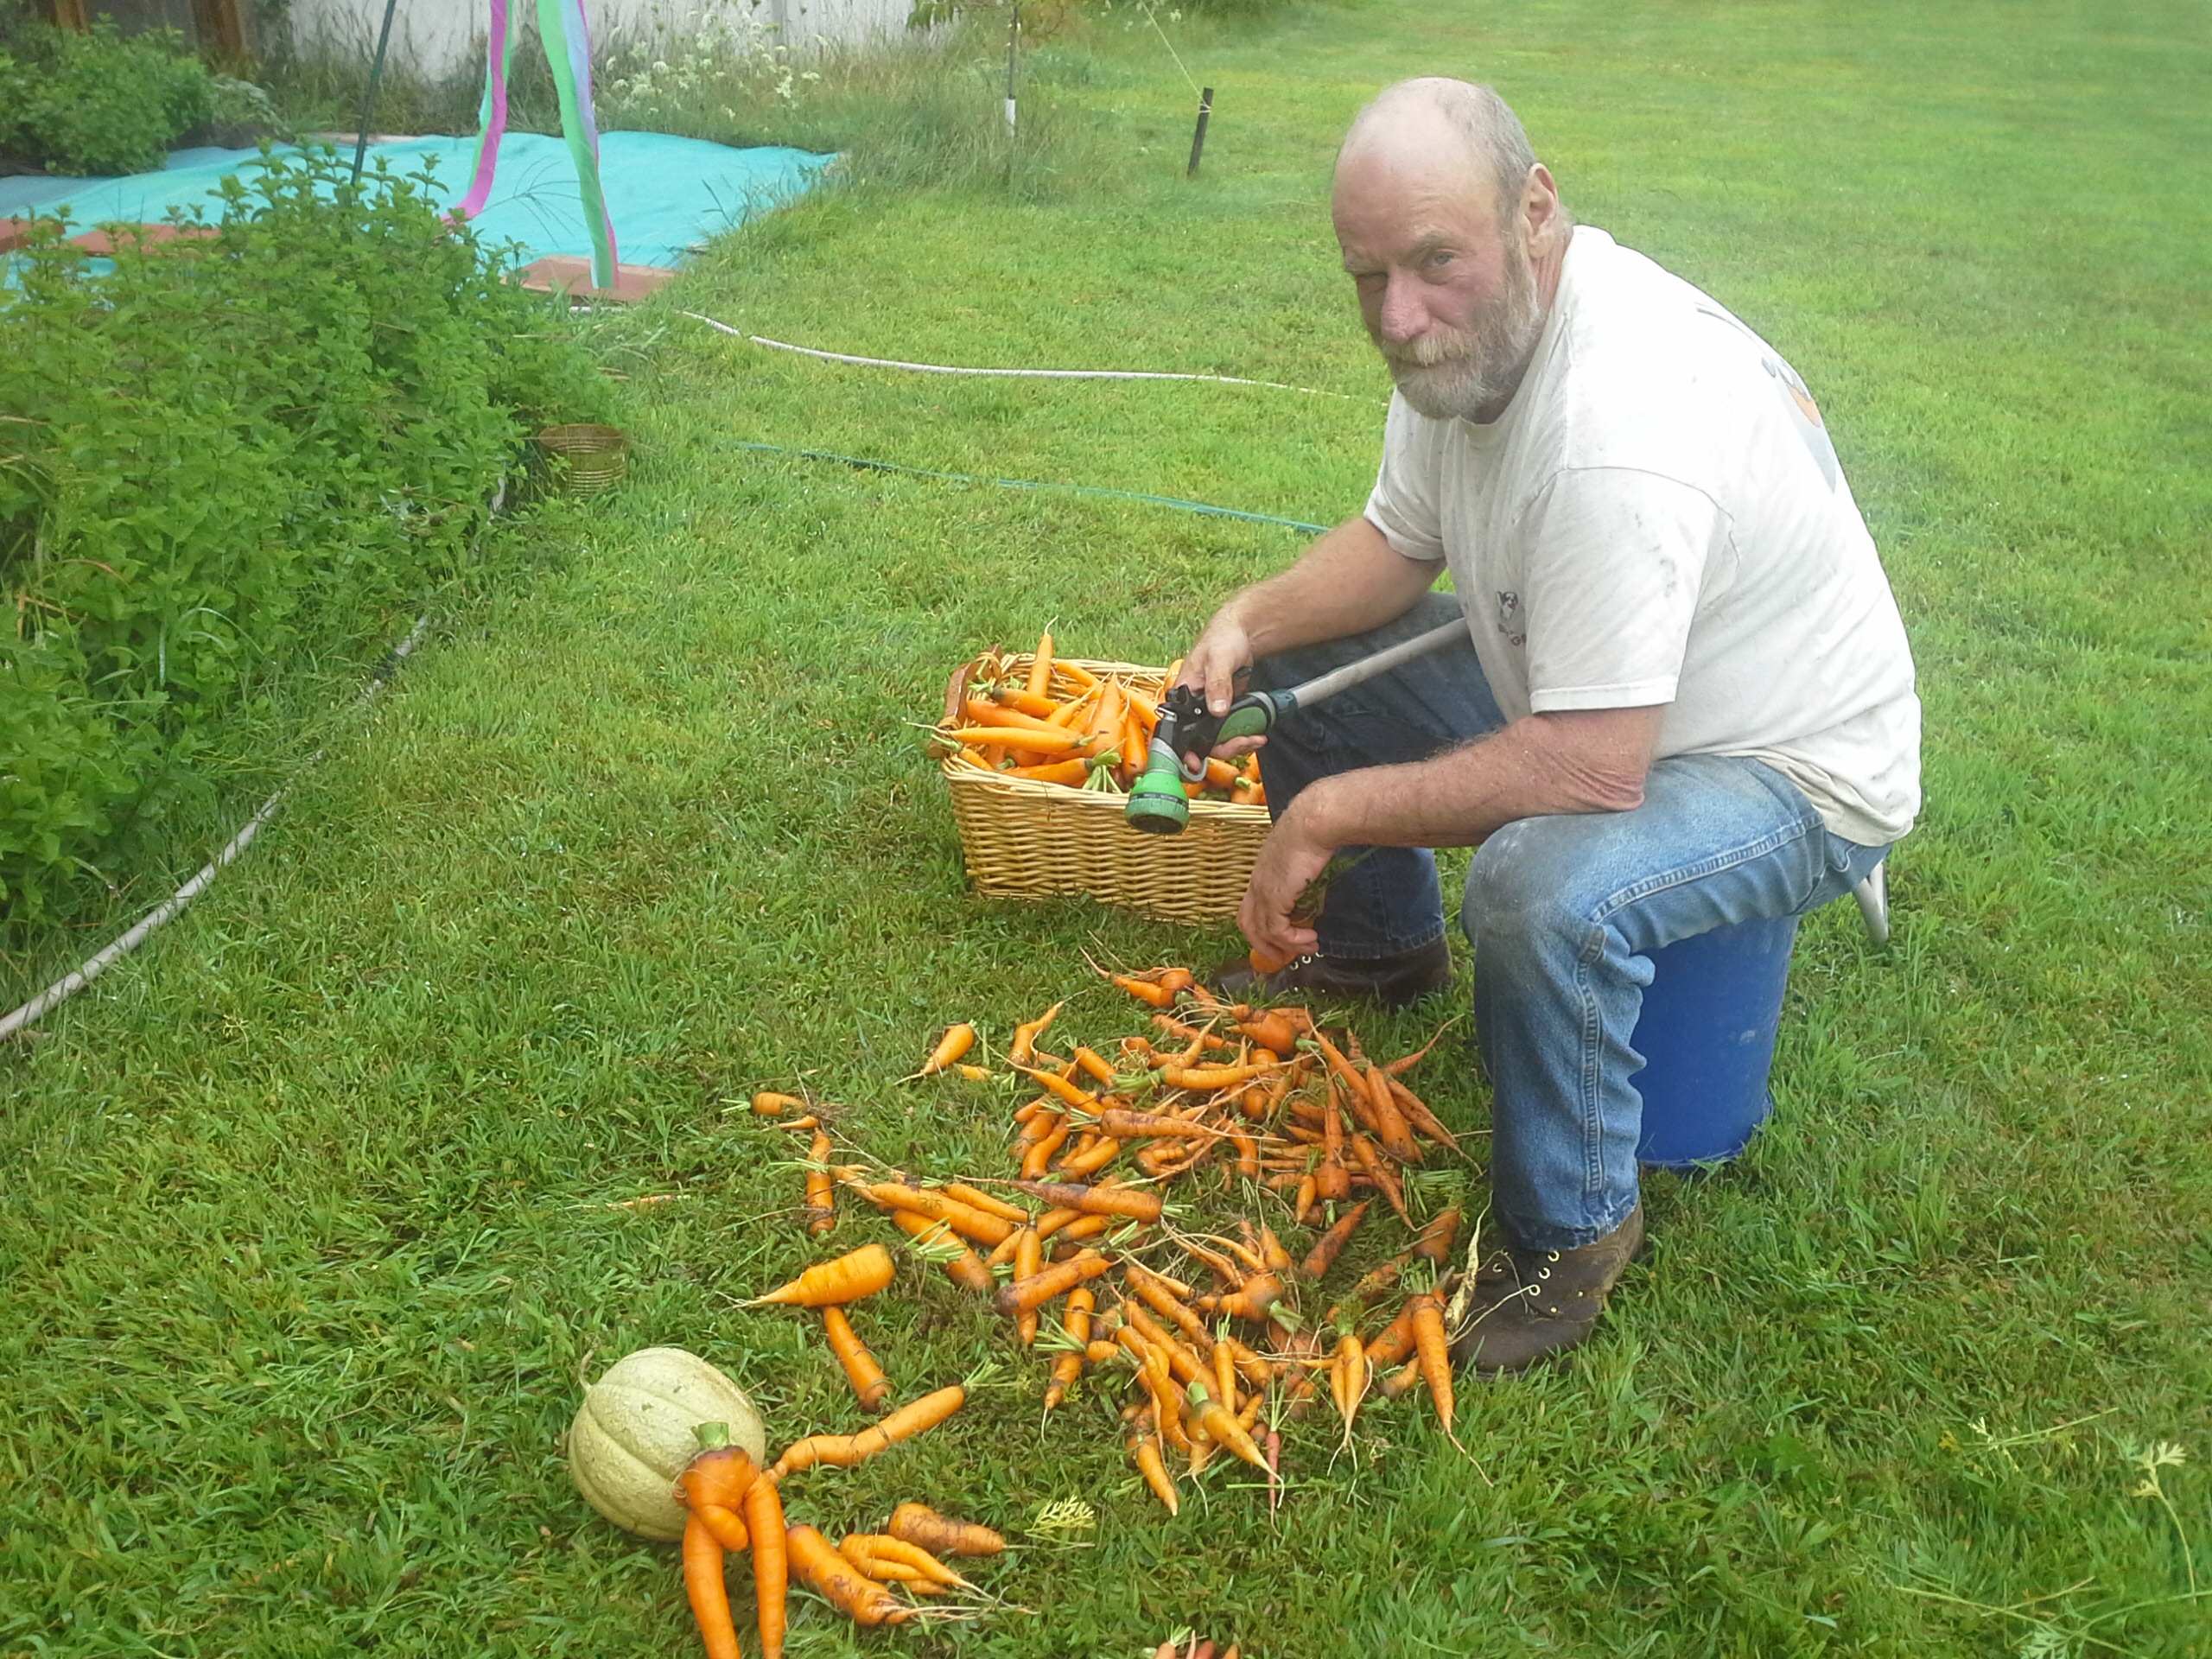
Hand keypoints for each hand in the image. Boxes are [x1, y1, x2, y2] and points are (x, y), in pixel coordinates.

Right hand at [1179, 608, 1267, 760]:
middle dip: (1224, 747)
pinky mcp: (1224, 711)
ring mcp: (1209, 711)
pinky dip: (1243, 736)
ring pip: (1217, 740)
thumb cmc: (1222, 639)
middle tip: (1245, 742)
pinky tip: (1256, 732)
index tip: (1196, 763)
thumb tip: (1216, 710)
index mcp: (1182, 694)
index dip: (1184, 750)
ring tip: (1256, 737)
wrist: (1241, 633)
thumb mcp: (1218, 660)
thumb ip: (1217, 685)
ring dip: (1237, 743)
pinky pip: (1230, 732)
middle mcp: (1192, 707)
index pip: (1175, 730)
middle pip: (1200, 741)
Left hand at [1238, 804, 1336, 965]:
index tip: (1284, 935)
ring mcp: (1263, 891)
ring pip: (1260, 932)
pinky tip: (1310, 937)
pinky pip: (1276, 931)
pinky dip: (1292, 940)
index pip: (1251, 906)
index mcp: (1261, 873)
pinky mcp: (1274, 898)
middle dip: (1264, 945)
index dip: (1263, 925)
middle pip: (1247, 924)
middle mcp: (1257, 884)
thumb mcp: (1303, 855)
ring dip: (1284, 946)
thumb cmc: (1313, 831)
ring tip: (1308, 947)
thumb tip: (1313, 881)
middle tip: (1285, 955)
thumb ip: (1302, 871)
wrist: (1313, 823)